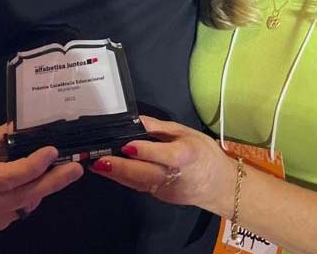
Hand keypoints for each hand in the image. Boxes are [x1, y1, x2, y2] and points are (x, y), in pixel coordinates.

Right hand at [0, 124, 83, 231]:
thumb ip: (9, 138)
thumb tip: (40, 128)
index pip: (6, 176)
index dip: (32, 166)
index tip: (52, 151)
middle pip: (20, 196)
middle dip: (51, 181)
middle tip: (74, 168)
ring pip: (23, 206)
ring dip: (45, 188)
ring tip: (64, 172)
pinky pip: (20, 212)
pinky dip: (32, 197)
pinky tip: (37, 183)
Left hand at [89, 116, 236, 214]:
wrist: (220, 186)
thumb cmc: (204, 153)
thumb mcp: (185, 132)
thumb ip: (159, 128)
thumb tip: (136, 120)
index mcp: (185, 156)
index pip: (163, 154)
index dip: (144, 151)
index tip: (126, 146)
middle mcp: (174, 176)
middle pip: (145, 173)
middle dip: (120, 167)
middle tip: (98, 160)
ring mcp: (166, 189)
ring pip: (139, 182)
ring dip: (116, 174)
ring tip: (95, 165)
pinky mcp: (160, 196)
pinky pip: (140, 186)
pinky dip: (124, 178)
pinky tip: (108, 170)